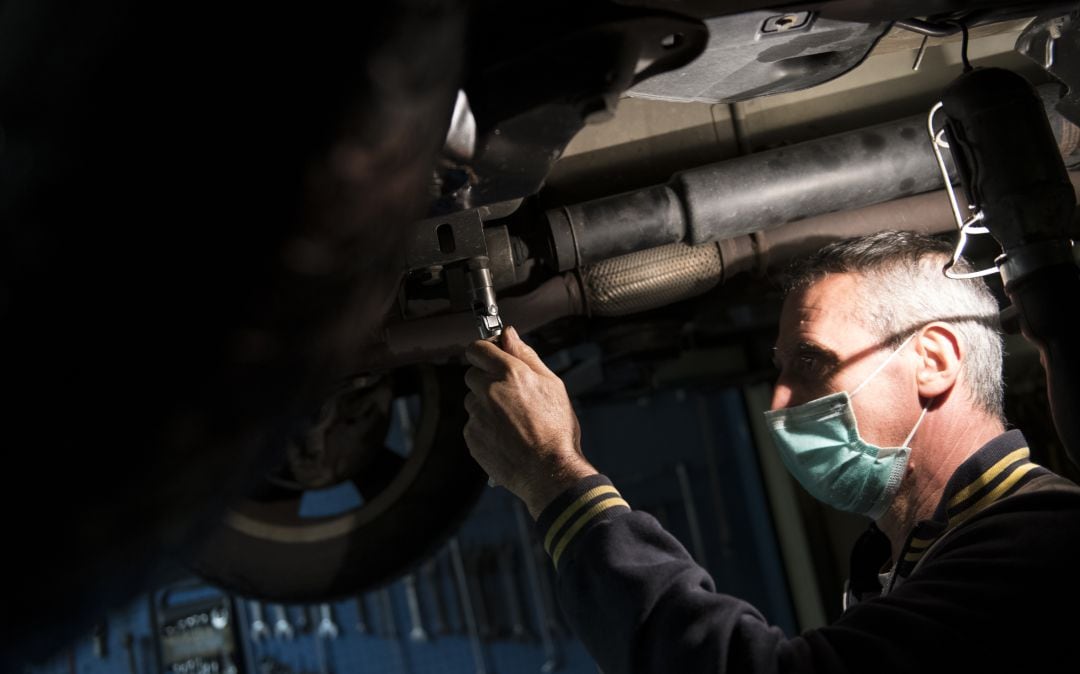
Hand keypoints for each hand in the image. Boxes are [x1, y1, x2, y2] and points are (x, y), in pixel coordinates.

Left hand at [463, 326, 596, 517]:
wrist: (548, 472)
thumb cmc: (556, 429)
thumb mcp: (552, 385)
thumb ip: (527, 356)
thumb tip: (509, 334)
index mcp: (511, 373)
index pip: (478, 348)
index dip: (483, 351)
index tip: (490, 357)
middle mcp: (489, 390)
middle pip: (472, 374)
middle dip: (485, 379)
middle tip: (509, 396)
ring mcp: (477, 414)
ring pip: (472, 400)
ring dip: (485, 405)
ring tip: (512, 422)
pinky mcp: (471, 436)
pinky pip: (472, 424)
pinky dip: (485, 427)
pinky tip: (506, 437)